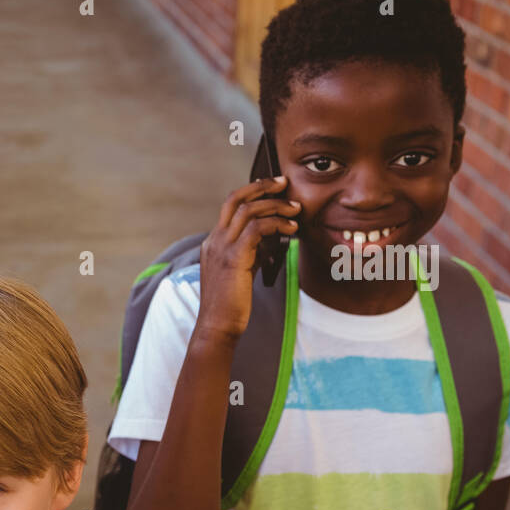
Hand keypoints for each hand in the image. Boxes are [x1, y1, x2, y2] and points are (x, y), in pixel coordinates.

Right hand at [195, 175, 299, 340]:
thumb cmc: (231, 304)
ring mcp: (222, 248)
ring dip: (276, 205)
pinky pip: (257, 229)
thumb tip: (272, 238)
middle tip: (283, 183)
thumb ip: (250, 252)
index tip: (273, 188)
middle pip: (235, 199)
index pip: (231, 206)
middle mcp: (215, 241)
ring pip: (249, 210)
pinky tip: (291, 229)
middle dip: (261, 186)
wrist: (217, 326)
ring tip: (295, 209)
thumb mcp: (239, 271)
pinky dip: (277, 224)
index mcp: (214, 243)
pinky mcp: (234, 258)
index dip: (252, 192)